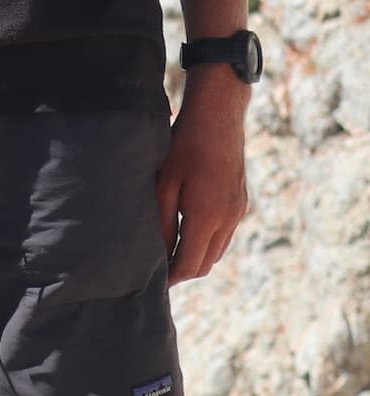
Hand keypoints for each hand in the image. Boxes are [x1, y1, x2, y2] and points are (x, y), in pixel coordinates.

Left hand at [157, 76, 248, 282]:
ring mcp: (238, 212)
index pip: (189, 265)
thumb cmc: (184, 145)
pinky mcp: (241, 202)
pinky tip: (190, 231)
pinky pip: (225, 234)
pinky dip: (208, 242)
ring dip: (197, 257)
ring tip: (172, 252)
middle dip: (183, 271)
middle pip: (205, 264)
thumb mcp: (165, 183)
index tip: (154, 280)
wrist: (219, 115)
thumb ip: (162, 222)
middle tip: (160, 270)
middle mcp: (227, 220)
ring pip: (217, 251)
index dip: (170, 277)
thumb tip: (159, 253)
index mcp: (206, 218)